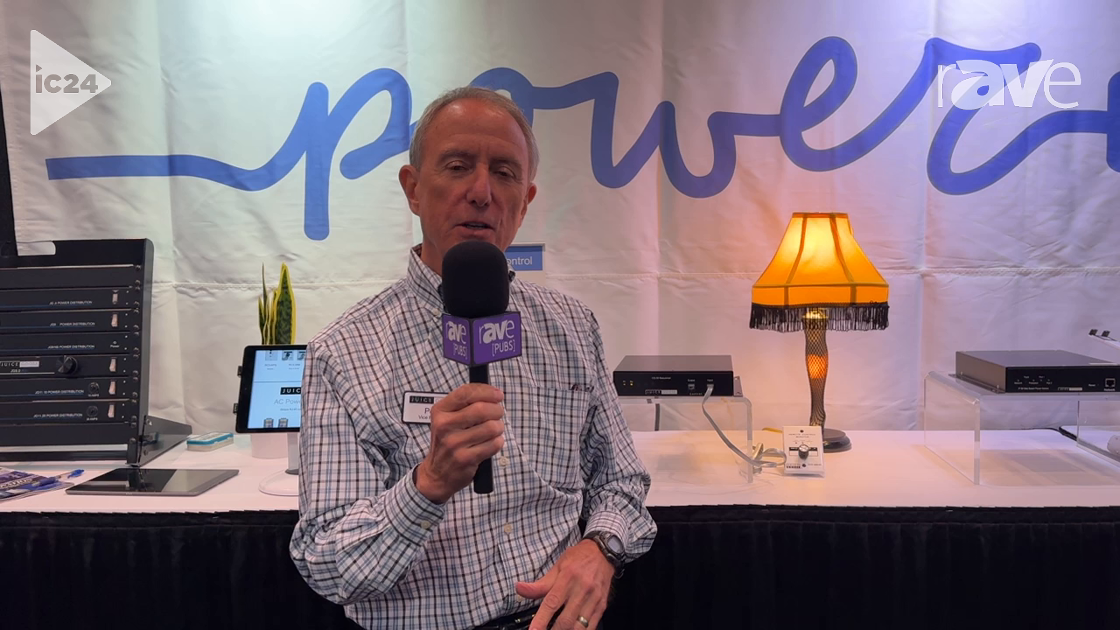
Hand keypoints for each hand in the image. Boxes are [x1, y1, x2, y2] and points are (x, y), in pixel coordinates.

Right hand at [414, 384, 504, 503]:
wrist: (437, 474)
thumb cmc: (448, 442)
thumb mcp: (447, 419)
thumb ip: (466, 405)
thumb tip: (494, 394)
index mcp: (440, 411)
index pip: (466, 392)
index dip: (487, 391)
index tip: (498, 395)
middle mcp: (444, 425)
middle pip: (481, 409)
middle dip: (497, 410)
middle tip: (498, 414)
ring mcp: (454, 443)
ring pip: (491, 427)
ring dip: (499, 427)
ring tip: (494, 431)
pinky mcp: (465, 458)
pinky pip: (493, 444)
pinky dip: (498, 442)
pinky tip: (491, 443)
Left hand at [516, 539, 614, 629]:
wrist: (604, 552)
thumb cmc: (578, 558)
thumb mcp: (557, 566)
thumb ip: (540, 584)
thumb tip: (520, 589)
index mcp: (568, 577)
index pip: (552, 603)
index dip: (541, 620)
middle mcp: (582, 589)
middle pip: (565, 619)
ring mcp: (594, 599)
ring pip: (579, 626)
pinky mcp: (602, 605)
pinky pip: (592, 626)